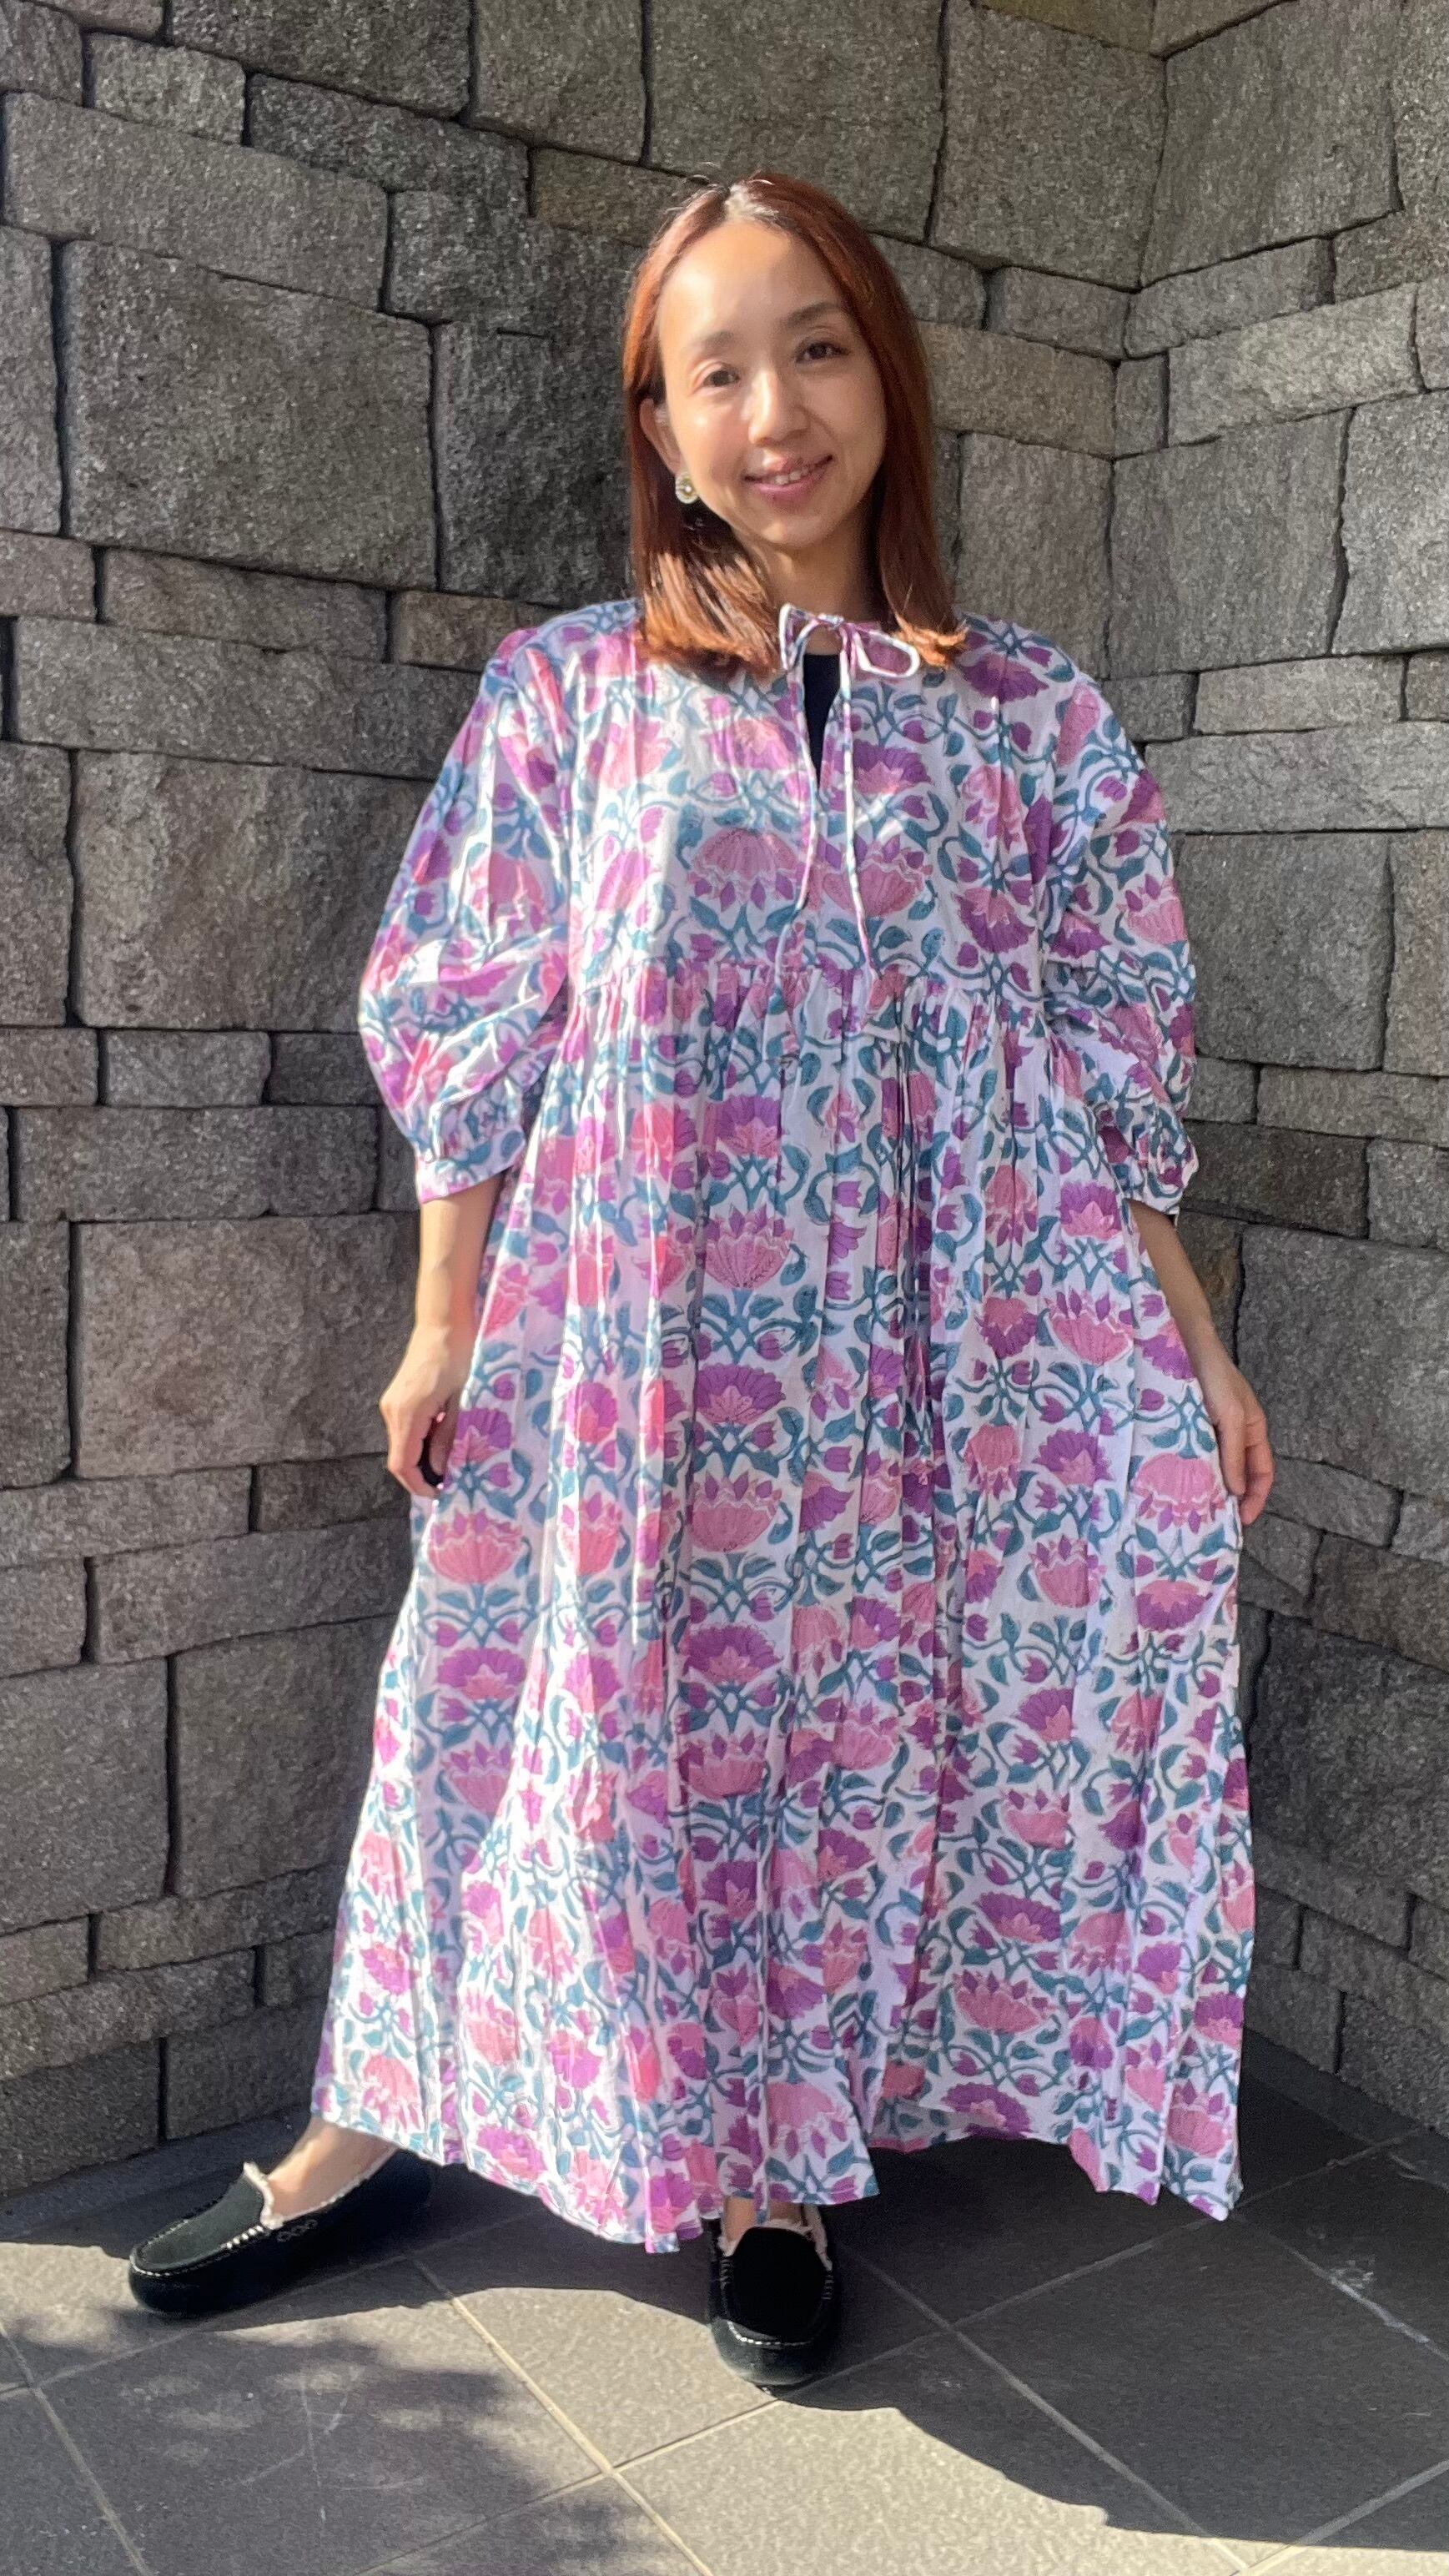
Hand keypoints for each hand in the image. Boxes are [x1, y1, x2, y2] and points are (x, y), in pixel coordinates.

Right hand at [380, 1321, 473, 1499]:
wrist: (443, 1323)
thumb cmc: (458, 1357)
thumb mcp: (460, 1401)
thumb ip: (448, 1437)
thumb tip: (439, 1469)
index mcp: (408, 1413)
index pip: (402, 1464)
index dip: (418, 1484)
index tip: (439, 1494)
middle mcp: (392, 1411)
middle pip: (398, 1458)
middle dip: (420, 1475)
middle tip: (448, 1482)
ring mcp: (391, 1403)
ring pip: (401, 1444)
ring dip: (421, 1458)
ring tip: (450, 1462)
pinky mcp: (396, 1397)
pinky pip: (404, 1430)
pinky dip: (419, 1441)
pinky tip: (441, 1439)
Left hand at [1187, 1335, 1274, 1526]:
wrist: (1181, 1342)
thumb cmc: (1214, 1375)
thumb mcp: (1230, 1415)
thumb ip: (1233, 1453)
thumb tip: (1236, 1491)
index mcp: (1252, 1429)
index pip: (1262, 1473)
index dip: (1255, 1498)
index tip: (1240, 1522)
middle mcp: (1232, 1433)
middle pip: (1237, 1474)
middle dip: (1230, 1499)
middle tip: (1213, 1523)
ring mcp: (1209, 1429)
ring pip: (1213, 1467)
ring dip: (1207, 1487)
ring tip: (1193, 1511)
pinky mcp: (1187, 1425)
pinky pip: (1191, 1455)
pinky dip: (1188, 1472)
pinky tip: (1175, 1484)